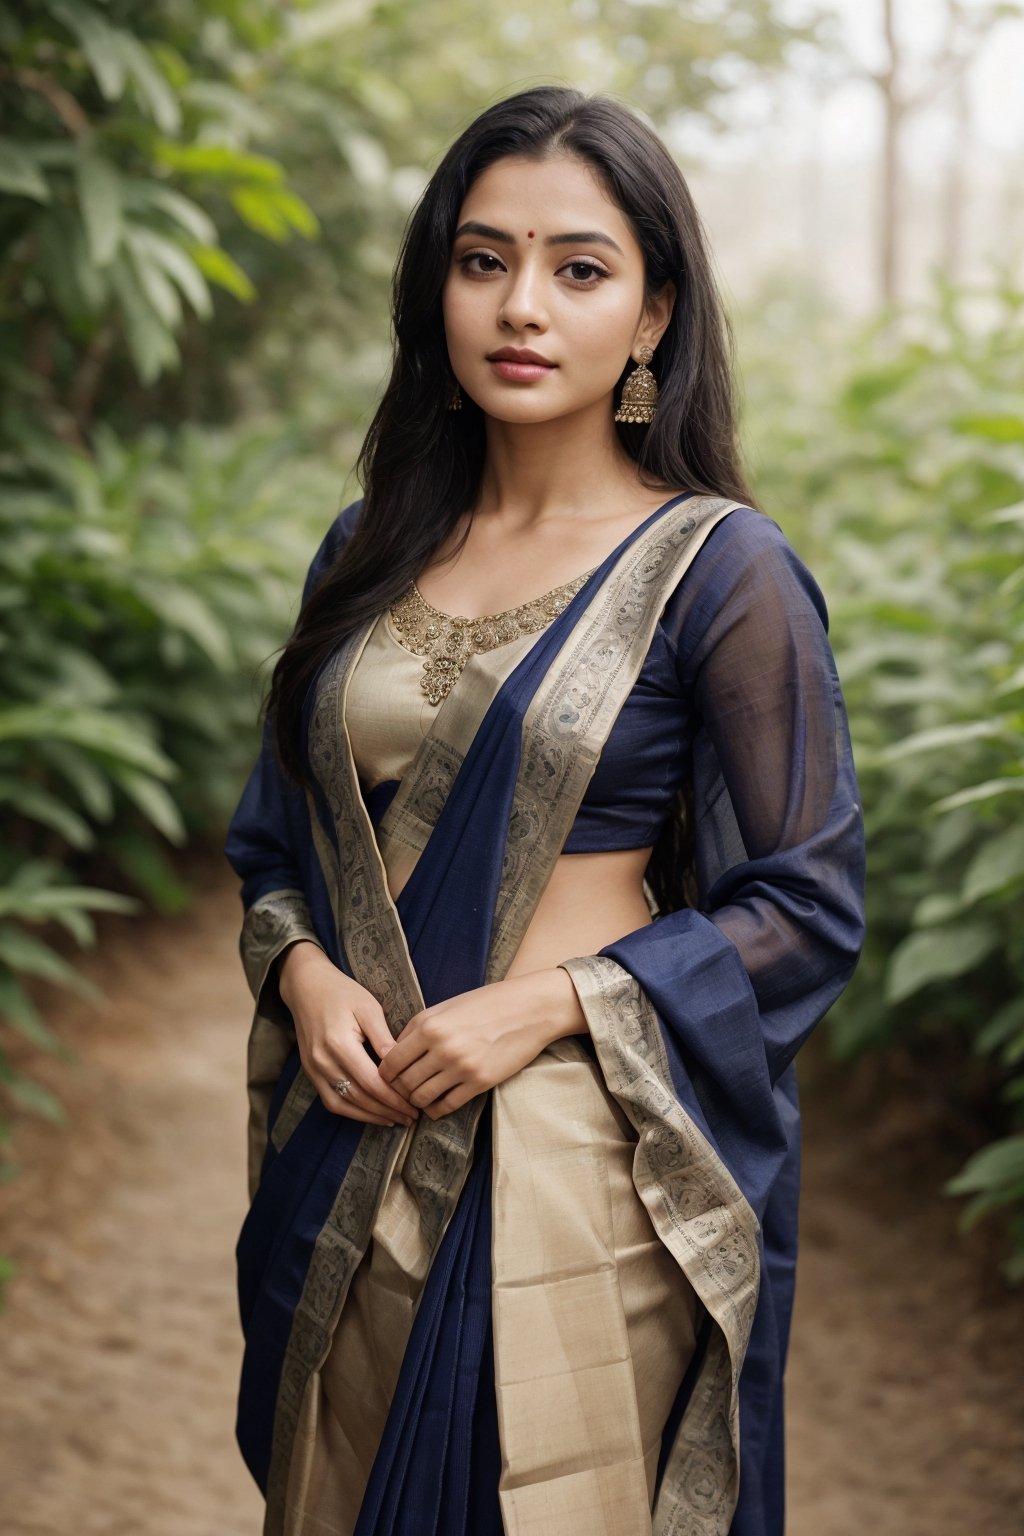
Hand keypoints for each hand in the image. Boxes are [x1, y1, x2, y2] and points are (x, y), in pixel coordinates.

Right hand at [278, 940, 417, 1127]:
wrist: (306, 987)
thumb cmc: (342, 993)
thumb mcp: (369, 1008)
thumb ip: (384, 1038)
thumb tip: (403, 1066)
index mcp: (339, 1044)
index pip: (372, 1082)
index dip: (394, 1098)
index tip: (415, 1106)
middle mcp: (323, 1061)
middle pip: (360, 1097)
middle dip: (387, 1110)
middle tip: (411, 1118)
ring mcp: (313, 1069)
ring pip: (344, 1104)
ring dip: (370, 1116)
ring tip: (395, 1119)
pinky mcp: (310, 1072)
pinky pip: (331, 1101)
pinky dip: (352, 1112)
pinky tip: (371, 1114)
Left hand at [379, 967, 587, 1119]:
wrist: (529, 1008)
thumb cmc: (487, 1003)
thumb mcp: (447, 1006)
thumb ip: (419, 1027)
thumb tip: (395, 1050)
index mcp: (428, 1025)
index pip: (391, 1061)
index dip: (384, 1074)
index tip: (387, 1079)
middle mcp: (441, 1047)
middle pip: (404, 1082)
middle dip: (398, 1090)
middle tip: (401, 1093)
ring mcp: (460, 1066)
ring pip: (422, 1097)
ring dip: (416, 1102)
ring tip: (419, 1099)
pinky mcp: (479, 1082)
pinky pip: (447, 1105)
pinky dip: (436, 1110)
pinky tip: (436, 1106)